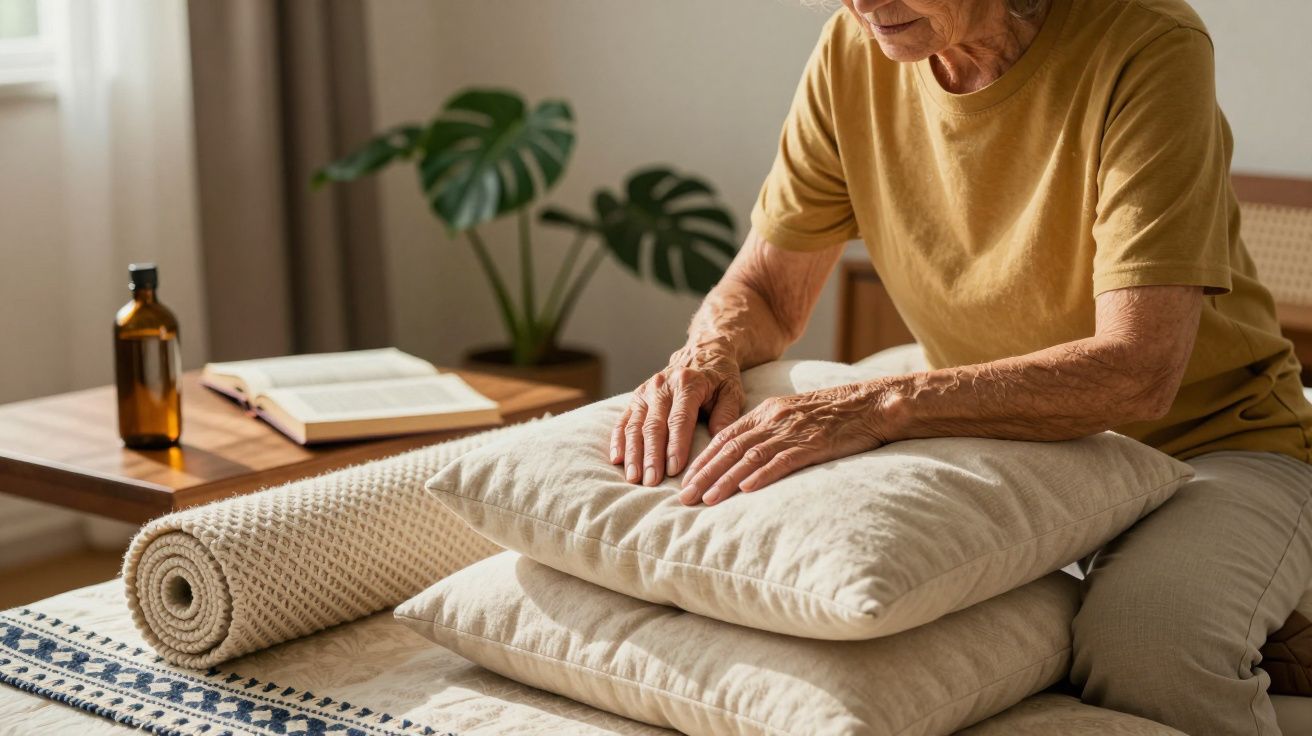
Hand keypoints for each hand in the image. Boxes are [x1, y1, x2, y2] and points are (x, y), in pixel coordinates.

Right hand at [612, 343, 743, 486]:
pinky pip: (623, 421)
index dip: (676, 445)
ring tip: (634, 478)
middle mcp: (662, 385)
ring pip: (635, 425)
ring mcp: (645, 391)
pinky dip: (619, 441)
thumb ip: (727, 414)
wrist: (702, 353)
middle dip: (652, 456)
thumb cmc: (719, 378)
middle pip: (654, 425)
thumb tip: (717, 439)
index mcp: (687, 383)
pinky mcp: (636, 398)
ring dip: (633, 453)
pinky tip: (617, 460)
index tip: (674, 470)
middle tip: (651, 482)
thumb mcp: (732, 391)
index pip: (679, 419)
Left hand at [680, 382, 891, 505]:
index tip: (685, 479)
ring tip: (706, 500)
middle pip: (730, 448)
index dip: (703, 459)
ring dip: (725, 480)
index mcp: (768, 412)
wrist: (874, 403)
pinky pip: (783, 460)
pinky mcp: (814, 444)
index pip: (725, 436)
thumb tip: (748, 456)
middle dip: (704, 474)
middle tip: (684, 497)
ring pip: (750, 457)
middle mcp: (775, 419)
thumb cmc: (837, 415)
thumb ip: (772, 431)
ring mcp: (794, 431)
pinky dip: (762, 475)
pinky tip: (746, 490)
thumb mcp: (796, 416)